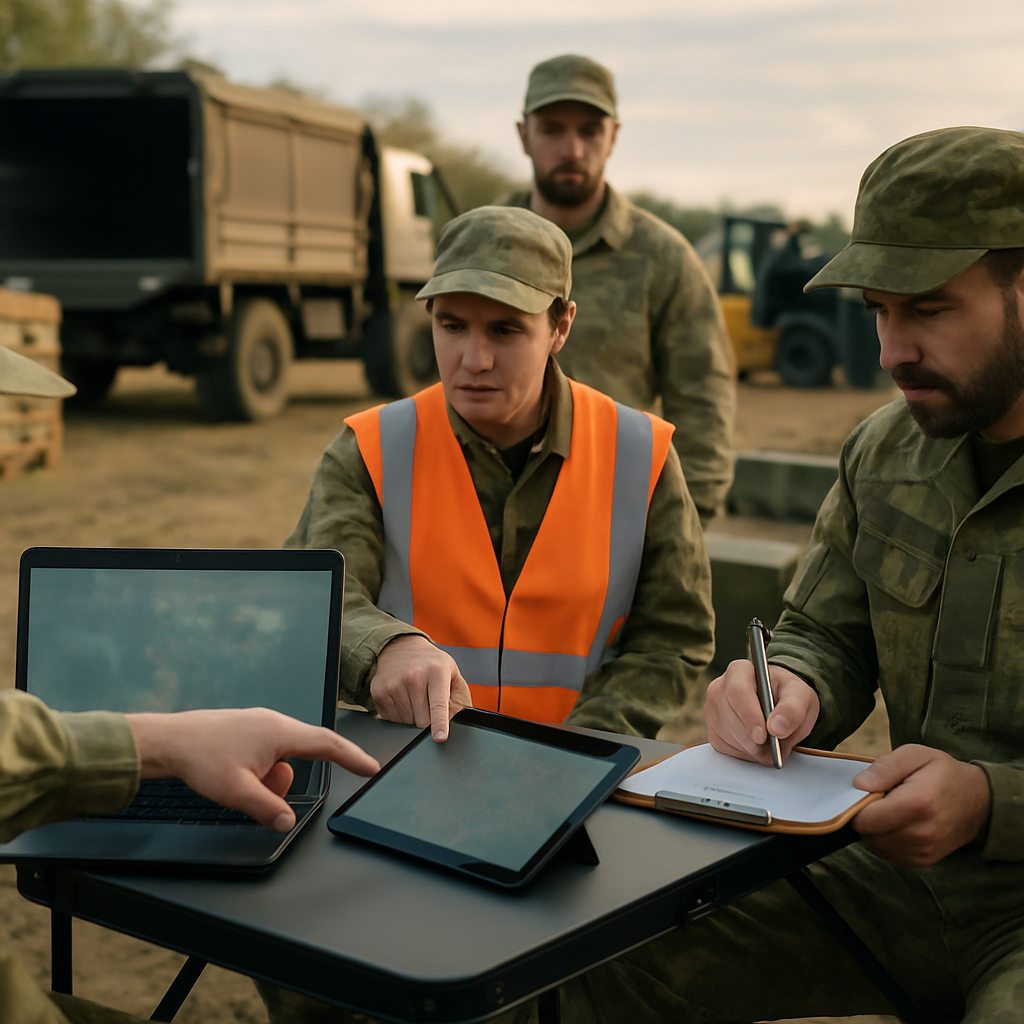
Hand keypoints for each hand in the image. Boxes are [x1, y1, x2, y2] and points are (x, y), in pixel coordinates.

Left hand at [127, 708, 378, 832]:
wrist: (170, 740)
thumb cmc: (202, 758)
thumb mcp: (236, 791)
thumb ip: (268, 808)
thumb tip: (288, 822)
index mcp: (279, 732)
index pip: (328, 744)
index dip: (353, 758)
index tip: (371, 768)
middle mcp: (275, 723)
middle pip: (301, 755)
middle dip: (281, 782)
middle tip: (256, 793)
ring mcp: (261, 724)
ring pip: (281, 760)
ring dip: (266, 779)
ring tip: (234, 784)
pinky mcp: (248, 729)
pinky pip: (267, 754)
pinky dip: (257, 771)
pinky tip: (232, 775)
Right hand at [370, 635, 472, 741]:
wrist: (401, 648)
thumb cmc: (432, 665)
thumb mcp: (453, 674)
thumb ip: (460, 700)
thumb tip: (458, 724)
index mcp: (437, 672)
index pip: (438, 705)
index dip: (439, 724)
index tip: (440, 738)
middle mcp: (414, 676)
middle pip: (422, 720)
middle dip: (428, 722)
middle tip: (429, 705)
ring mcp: (394, 684)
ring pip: (406, 722)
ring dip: (413, 719)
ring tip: (415, 699)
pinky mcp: (379, 692)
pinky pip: (391, 720)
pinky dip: (399, 717)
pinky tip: (403, 700)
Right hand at [704, 659, 818, 765]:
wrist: (780, 702)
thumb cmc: (787, 694)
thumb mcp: (800, 697)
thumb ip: (793, 710)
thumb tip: (777, 728)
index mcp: (740, 671)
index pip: (737, 692)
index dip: (749, 716)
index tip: (763, 736)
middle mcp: (720, 687)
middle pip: (730, 718)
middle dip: (753, 739)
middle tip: (773, 748)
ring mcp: (712, 709)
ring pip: (727, 736)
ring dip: (751, 748)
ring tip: (770, 745)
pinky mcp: (711, 729)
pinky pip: (724, 748)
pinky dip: (744, 753)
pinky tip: (756, 745)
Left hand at [852, 744, 990, 866]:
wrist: (977, 801)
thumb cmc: (942, 773)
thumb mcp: (915, 754)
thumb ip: (885, 767)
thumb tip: (859, 785)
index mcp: (918, 803)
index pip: (866, 818)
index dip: (857, 804)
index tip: (866, 791)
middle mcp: (922, 833)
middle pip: (868, 833)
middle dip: (866, 815)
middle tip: (882, 797)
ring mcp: (923, 851)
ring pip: (875, 845)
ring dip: (874, 828)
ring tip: (892, 809)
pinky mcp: (922, 861)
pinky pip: (886, 853)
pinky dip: (884, 838)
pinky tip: (897, 822)